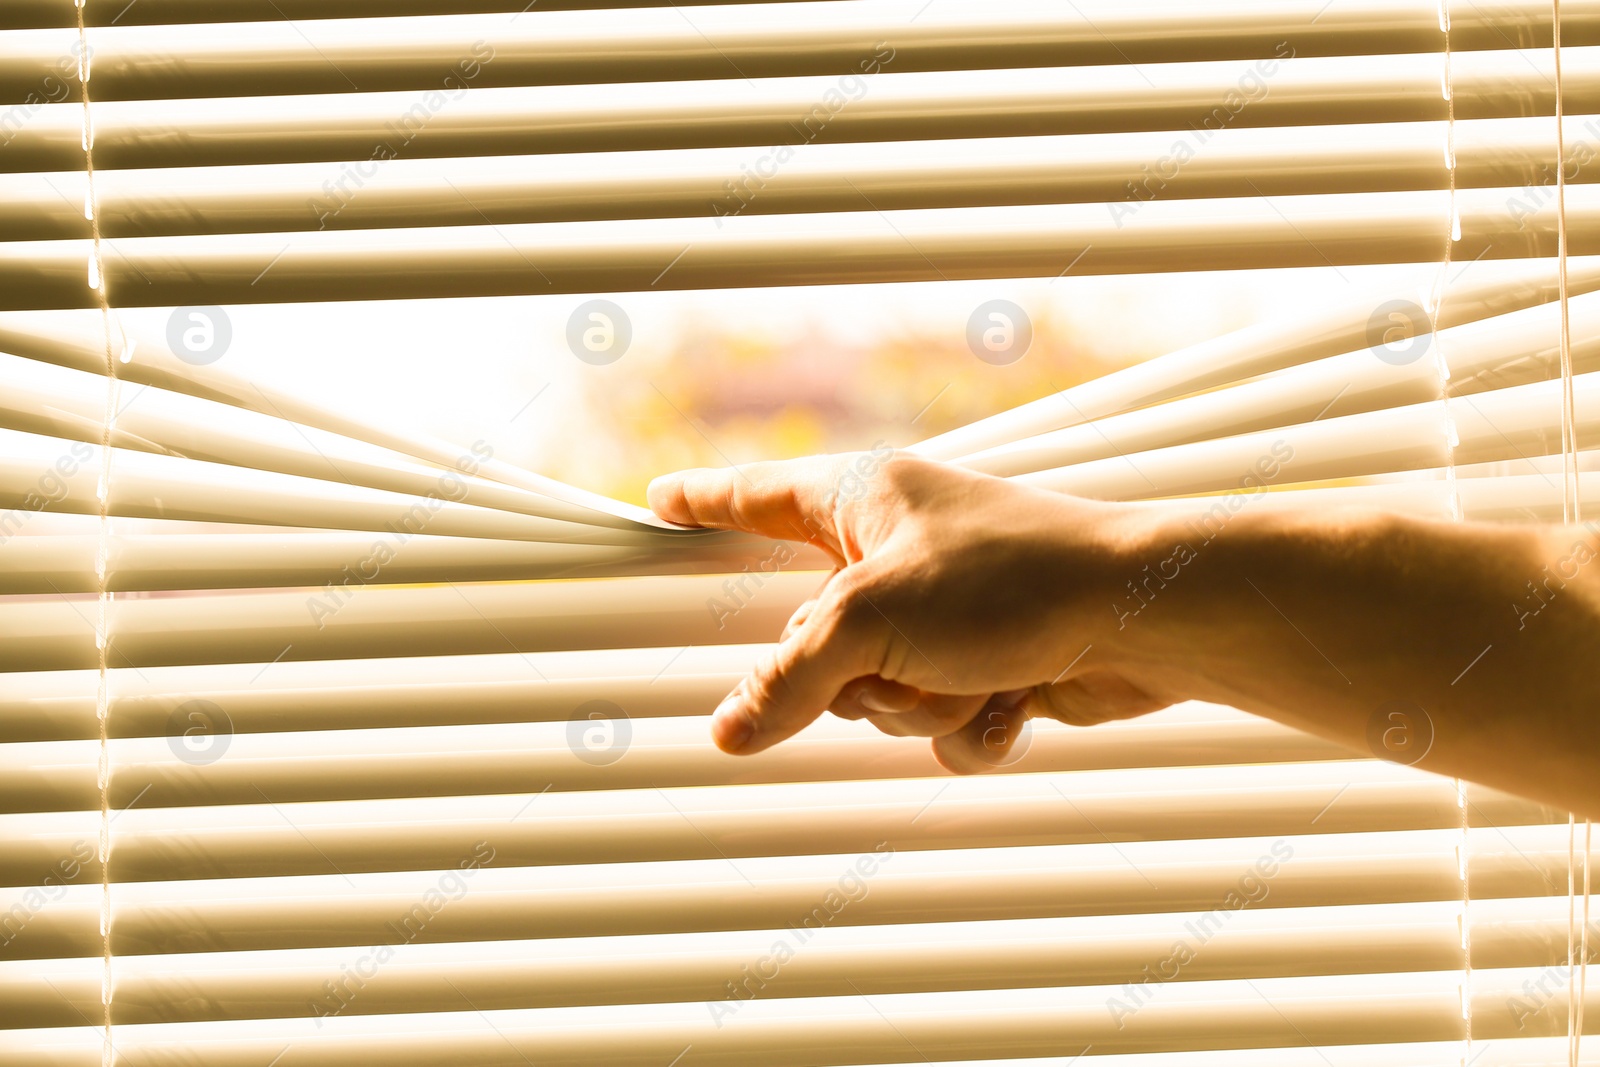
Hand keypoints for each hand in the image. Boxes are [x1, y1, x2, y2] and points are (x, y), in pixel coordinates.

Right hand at [647, 451, 1170, 772]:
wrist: (1145, 617)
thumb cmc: (1014, 579)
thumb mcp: (872, 623)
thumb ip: (788, 681)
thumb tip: (726, 730)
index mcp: (861, 500)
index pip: (756, 498)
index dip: (705, 503)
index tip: (660, 502)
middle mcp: (898, 552)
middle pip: (811, 637)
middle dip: (849, 674)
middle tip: (884, 662)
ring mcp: (944, 611)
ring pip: (875, 693)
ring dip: (917, 704)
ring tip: (970, 673)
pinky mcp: (989, 660)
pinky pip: (937, 719)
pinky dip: (969, 723)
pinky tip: (1011, 702)